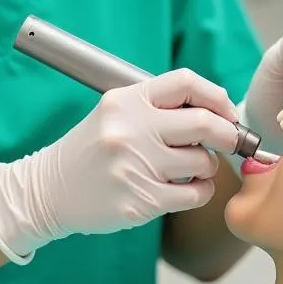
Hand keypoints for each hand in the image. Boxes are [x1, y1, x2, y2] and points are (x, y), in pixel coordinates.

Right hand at [0, 68, 239, 263]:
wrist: (49, 190)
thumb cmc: (92, 149)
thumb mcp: (116, 113)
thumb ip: (159, 108)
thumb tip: (219, 113)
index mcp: (127, 100)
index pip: (186, 82)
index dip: (216, 95)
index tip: (226, 111)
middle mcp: (131, 129)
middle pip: (204, 123)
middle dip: (228, 133)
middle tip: (233, 141)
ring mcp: (136, 166)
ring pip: (204, 162)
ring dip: (209, 166)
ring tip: (193, 169)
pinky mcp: (140, 201)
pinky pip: (195, 195)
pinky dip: (202, 191)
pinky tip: (188, 189)